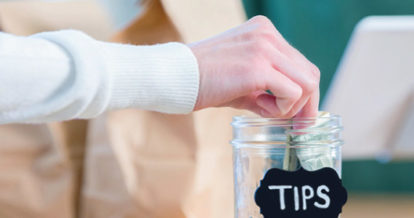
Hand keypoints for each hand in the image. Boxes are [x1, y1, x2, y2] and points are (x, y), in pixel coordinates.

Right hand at [189, 16, 319, 117]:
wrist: (176, 77)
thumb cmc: (205, 80)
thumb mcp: (243, 79)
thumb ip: (269, 87)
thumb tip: (293, 109)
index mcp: (265, 32)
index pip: (301, 64)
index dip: (305, 94)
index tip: (300, 116)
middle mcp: (268, 34)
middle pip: (310, 73)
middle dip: (306, 105)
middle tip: (297, 126)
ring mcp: (264, 48)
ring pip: (307, 84)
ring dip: (291, 106)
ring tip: (263, 109)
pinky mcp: (257, 67)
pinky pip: (291, 94)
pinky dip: (281, 109)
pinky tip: (259, 108)